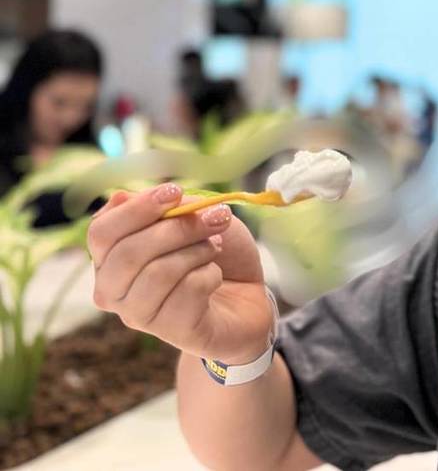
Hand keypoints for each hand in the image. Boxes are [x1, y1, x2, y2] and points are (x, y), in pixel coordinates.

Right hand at [88, 183, 273, 362]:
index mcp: (111, 258)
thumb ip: (163, 208)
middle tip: (216, 218)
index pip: (101, 233)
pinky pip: (188, 292)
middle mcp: (114, 291)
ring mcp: (140, 315)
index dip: (137, 210)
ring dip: (198, 251)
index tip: (174, 192)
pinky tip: (215, 277)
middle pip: (127, 254)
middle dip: (177, 228)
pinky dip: (210, 274)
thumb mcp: (195, 218)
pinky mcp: (173, 332)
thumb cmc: (215, 253)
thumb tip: (121, 197)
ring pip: (158, 272)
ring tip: (215, 247)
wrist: (249, 295)